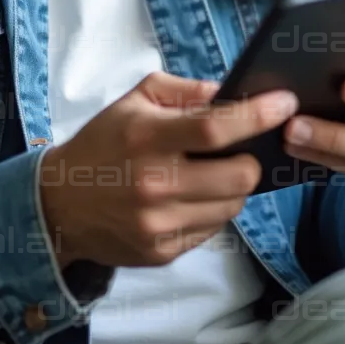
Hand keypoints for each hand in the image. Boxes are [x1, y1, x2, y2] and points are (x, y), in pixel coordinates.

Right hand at [38, 71, 298, 269]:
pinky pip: (212, 230)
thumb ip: (183, 91)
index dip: (257, 115)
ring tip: (209, 175)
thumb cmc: (102, 144)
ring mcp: (159, 223)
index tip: (284, 102)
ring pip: (232, 206)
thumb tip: (229, 95)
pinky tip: (190, 198)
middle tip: (240, 152)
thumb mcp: (134, 100)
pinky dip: (211, 211)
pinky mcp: (162, 252)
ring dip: (232, 188)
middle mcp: (155, 184)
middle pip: (239, 176)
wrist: (60, 203)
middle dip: (251, 160)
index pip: (216, 128)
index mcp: (147, 138)